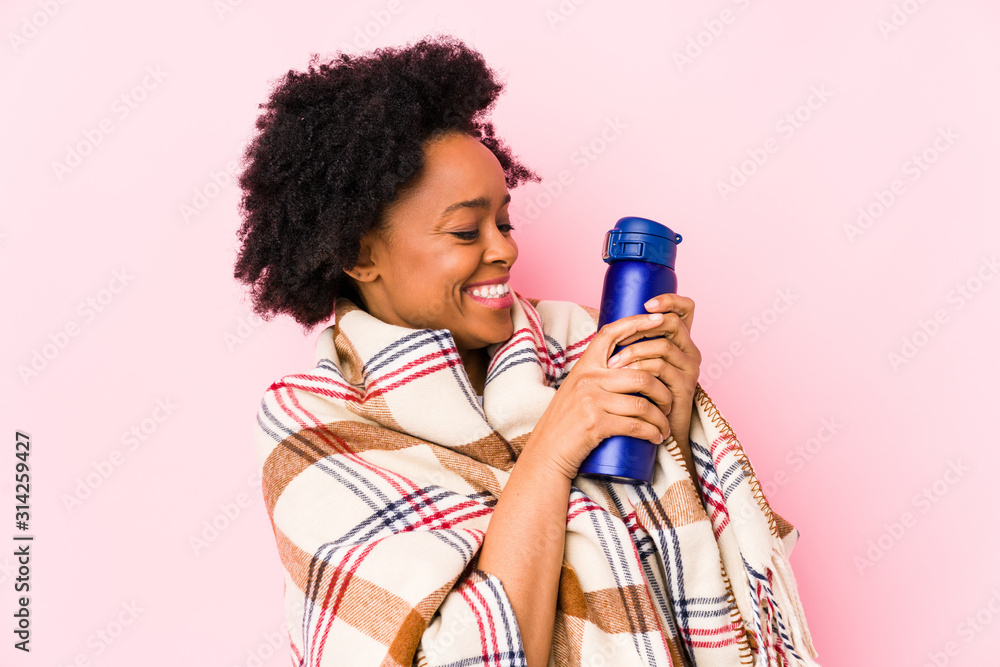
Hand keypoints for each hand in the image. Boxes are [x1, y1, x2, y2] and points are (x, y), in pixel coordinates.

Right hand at [525, 311, 674, 480]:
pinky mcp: (595, 424)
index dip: (637, 323)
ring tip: (664, 427)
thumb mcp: (576, 391)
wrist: (546, 454)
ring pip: (642, 403)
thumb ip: (598, 378)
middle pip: (640, 375)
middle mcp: (587, 379)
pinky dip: (652, 433)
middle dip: (663, 392)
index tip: (659, 321)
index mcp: (583, 367)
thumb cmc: (565, 425)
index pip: (611, 334)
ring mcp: (590, 400)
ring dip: (661, 418)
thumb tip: (628, 367)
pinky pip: (636, 425)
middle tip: (670, 405)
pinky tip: (656, 438)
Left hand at [606, 294, 700, 453]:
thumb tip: (609, 324)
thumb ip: (633, 345)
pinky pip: (662, 369)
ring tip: (612, 365)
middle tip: (617, 337)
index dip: (670, 300)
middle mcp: (690, 352)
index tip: (647, 304)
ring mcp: (690, 369)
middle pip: (674, 323)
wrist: (653, 432)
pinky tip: (624, 376)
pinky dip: (640, 369)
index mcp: (680, 342)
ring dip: (634, 351)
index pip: (686, 309)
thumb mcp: (637, 366)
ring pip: (663, 346)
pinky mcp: (685, 387)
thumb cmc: (640, 396)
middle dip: (642, 326)